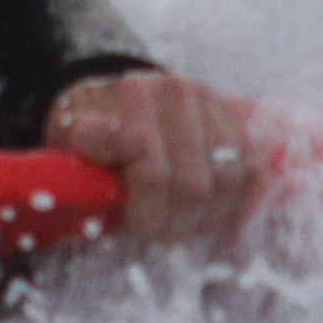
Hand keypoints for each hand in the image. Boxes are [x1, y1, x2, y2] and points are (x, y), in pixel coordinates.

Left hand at [41, 71, 267, 246]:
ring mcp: (212, 100)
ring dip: (206, 215)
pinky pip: (255, 166)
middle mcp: (177, 90)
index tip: (130, 226)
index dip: (145, 212)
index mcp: (130, 94)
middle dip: (175, 222)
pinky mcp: (236, 115)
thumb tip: (92, 150)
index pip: (151, 170)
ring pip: (229, 179)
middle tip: (156, 232)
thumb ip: (80, 149)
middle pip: (193, 182)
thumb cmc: (88, 133)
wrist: (116, 101)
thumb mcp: (67, 141)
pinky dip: (243, 199)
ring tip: (182, 223)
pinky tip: (219, 214)